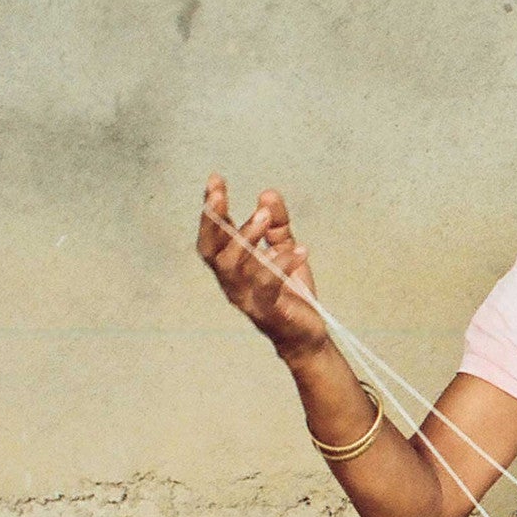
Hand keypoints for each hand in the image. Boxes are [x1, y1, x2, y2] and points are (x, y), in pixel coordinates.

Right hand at [197, 175, 328, 363]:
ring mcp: (247, 298)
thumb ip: (277, 225)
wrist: (306, 337)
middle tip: (220, 195)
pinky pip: (269, 286)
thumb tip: (268, 193)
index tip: (214, 180)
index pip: (214, 234)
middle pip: (211, 250)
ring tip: (265, 216)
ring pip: (234, 266)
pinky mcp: (268, 311)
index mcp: (233, 266)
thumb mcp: (285, 251)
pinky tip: (301, 250)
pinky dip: (282, 265)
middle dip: (212, 221)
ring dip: (247, 237)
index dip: (211, 209)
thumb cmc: (291, 294)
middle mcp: (232, 282)